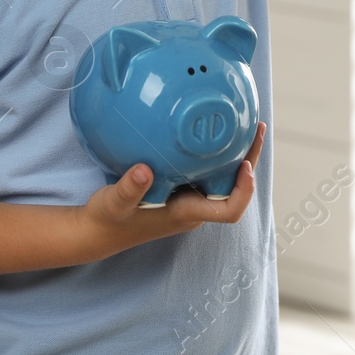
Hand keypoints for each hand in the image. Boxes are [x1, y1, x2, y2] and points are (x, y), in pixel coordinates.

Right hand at [77, 122, 266, 257]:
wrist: (98, 231)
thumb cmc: (108, 220)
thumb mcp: (113, 203)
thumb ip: (129, 188)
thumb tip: (144, 169)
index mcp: (186, 213)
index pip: (229, 210)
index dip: (244, 190)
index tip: (245, 164)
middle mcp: (193, 208)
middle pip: (234, 189)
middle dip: (248, 160)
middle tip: (257, 127)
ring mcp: (188, 199)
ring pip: (223, 179)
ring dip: (237, 155)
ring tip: (246, 124)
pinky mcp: (180, 190)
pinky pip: (208, 172)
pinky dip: (217, 154)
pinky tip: (212, 131)